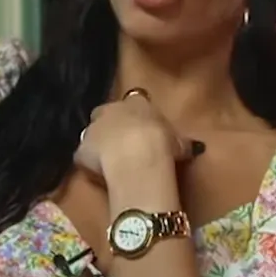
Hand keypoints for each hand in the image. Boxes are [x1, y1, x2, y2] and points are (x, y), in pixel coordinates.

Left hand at [74, 89, 201, 180]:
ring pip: (92, 133)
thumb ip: (181, 142)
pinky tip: (100, 175)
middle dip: (112, 125)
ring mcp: (93, 129)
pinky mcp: (81, 150)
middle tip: (124, 143)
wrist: (138, 158)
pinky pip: (84, 156)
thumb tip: (194, 146)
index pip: (134, 100)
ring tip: (112, 162)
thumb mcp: (179, 142)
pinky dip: (90, 163)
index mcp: (136, 102)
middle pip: (106, 113)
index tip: (143, 127)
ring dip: (99, 143)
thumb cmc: (163, 144)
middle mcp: (111, 110)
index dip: (137, 114)